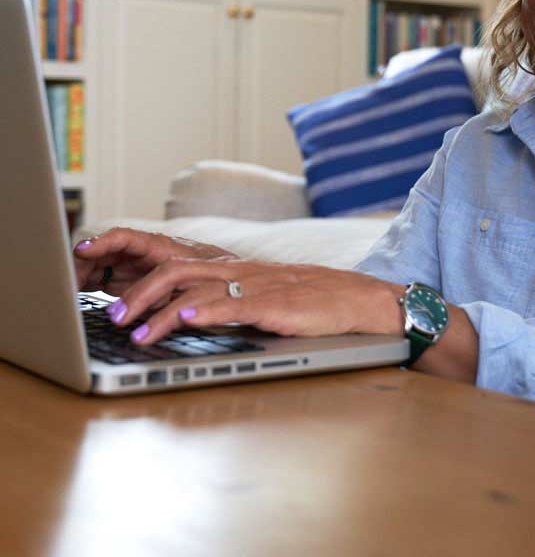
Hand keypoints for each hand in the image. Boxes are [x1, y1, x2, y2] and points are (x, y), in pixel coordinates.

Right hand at [73, 227, 236, 296]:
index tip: (82, 251)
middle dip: (82, 265)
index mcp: (157, 246)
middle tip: (67, 287)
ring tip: (67, 294)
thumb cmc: (209, 274)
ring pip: (96, 266)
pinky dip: (85, 287)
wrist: (220, 283)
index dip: (102, 242)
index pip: (124, 238)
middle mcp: (139, 253)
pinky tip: (73, 297)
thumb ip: (169, 286)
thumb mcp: (193, 278)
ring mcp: (129, 266)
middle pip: (102, 253)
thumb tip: (140, 302)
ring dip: (80, 278)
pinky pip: (98, 280)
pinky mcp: (124, 281)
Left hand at [103, 257, 404, 345]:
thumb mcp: (264, 298)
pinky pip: (236, 303)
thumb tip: (190, 317)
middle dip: (141, 293)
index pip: (181, 265)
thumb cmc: (313, 302)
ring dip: (162, 310)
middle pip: (179, 270)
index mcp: (237, 269)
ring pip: (200, 287)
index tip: (118, 302)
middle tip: (116, 317)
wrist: (358, 299)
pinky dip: (207, 309)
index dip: (145, 279)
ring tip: (136, 332)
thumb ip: (230, 302)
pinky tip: (187, 317)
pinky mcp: (277, 304)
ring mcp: (259, 286)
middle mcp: (242, 271)